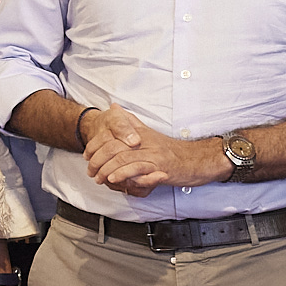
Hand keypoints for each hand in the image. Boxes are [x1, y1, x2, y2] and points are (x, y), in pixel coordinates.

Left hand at [78, 106, 220, 192]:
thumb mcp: (149, 134)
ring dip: (106, 170)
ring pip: (123, 158)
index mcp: (140, 134)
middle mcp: (144, 142)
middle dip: (97, 160)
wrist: (198, 160)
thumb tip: (115, 106)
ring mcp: (152, 154)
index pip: (111, 136)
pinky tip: (114, 179)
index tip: (87, 156)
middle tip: (90, 171)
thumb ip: (131, 122)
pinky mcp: (160, 167)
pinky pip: (138, 168)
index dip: (96, 146)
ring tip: (99, 178)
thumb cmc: (173, 151)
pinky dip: (124, 173)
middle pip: (113, 147)